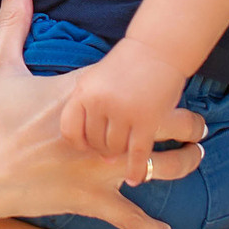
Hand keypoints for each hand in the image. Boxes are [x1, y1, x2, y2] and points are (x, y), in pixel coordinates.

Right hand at [0, 0, 200, 228]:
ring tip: (195, 160)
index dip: (163, 82)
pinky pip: (129, 217)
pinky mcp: (86, 200)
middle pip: (163, 123)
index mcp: (83, 93)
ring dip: (184, 164)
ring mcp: (97, 168)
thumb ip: (14, 21)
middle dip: (188, 124)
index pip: (140, 82)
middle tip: (201, 125)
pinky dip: (149, 228)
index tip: (177, 80)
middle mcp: (101, 131)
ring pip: (161, 167)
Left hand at [60, 47, 192, 184]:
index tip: (87, 145)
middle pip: (94, 143)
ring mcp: (123, 114)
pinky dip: (136, 170)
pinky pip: (137, 155)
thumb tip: (98, 153)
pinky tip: (134, 179)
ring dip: (120, 153)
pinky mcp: (146, 122)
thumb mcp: (94, 79)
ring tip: (126, 151)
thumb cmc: (125, 64)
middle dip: (102, 148)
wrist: (157, 49)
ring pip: (115, 150)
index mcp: (83, 92)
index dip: (78, 142)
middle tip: (111, 149)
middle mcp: (100, 104)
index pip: (71, 130)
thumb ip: (89, 108)